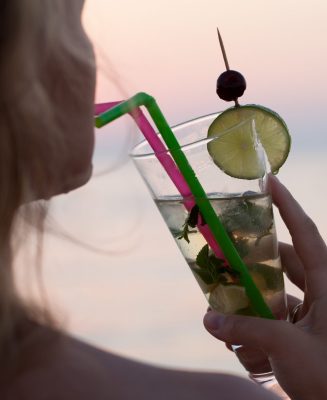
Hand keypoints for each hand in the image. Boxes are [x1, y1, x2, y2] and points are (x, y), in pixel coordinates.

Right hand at [203, 175, 326, 399]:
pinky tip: (247, 356)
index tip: (270, 182)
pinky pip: (277, 324)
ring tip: (232, 324)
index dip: (288, 205)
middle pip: (283, 264)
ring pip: (276, 297)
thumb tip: (208, 320)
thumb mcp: (287, 348)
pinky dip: (259, 335)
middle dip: (255, 265)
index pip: (306, 232)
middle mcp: (322, 294)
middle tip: (228, 258)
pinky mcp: (306, 335)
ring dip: (253, 309)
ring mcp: (314, 315)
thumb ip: (245, 331)